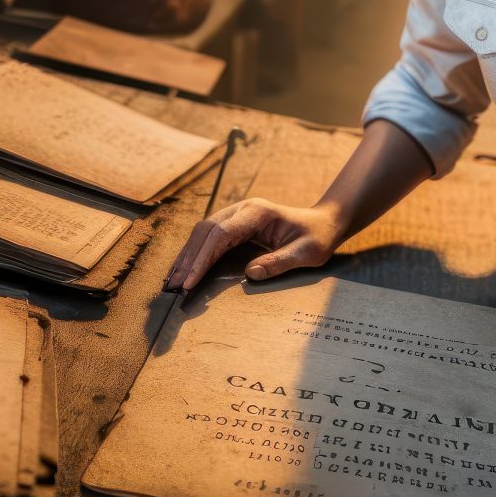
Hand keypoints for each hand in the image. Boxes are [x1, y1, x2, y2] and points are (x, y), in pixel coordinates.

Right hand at [163, 197, 345, 291]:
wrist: (323, 224)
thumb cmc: (317, 238)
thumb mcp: (307, 253)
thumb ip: (280, 262)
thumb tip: (250, 274)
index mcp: (257, 212)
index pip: (221, 234)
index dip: (202, 258)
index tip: (190, 281)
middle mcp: (242, 210)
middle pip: (206, 231)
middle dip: (188, 259)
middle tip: (174, 286)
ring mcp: (237, 216)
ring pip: (202, 233)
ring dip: (187, 256)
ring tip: (172, 281)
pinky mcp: (235, 225)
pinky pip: (209, 238)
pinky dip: (194, 254)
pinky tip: (184, 270)